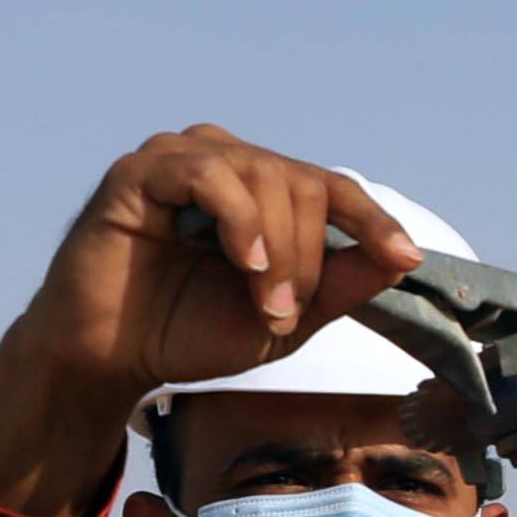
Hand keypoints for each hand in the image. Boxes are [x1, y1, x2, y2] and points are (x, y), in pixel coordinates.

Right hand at [0, 126, 423, 516]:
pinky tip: (244, 263)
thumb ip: (339, 286)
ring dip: (279, 248)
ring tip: (266, 306)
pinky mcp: (140, 172)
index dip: (372, 220)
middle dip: (309, 256)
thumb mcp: (284, 319)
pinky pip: (207, 174)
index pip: (331, 187)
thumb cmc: (189, 331)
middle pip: (302, 183)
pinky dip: (239, 220)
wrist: (111, 357)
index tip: (405, 256)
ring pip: (262, 174)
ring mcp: (181, 160)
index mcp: (261, 190)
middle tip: (287, 316)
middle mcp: (226, 162)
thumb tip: (402, 257)